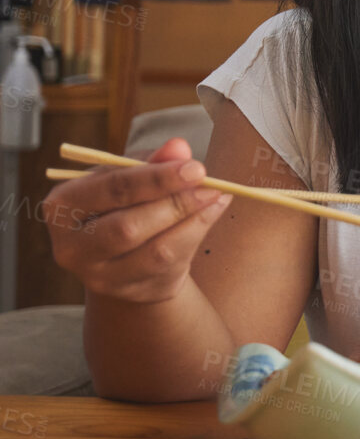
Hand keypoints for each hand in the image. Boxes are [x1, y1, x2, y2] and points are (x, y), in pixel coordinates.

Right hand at [43, 138, 232, 304]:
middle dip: (176, 202)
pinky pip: (171, 265)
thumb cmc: (124, 204)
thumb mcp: (131, 177)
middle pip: (128, 227)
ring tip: (217, 196)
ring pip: (155, 251)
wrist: (123, 252)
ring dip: (193, 221)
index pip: (110, 190)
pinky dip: (197, 235)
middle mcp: (72, 246)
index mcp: (63, 205)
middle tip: (210, 185)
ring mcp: (98, 275)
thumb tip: (179, 147)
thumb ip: (153, 161)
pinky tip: (213, 212)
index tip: (195, 168)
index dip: (155, 178)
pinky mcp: (129, 291)